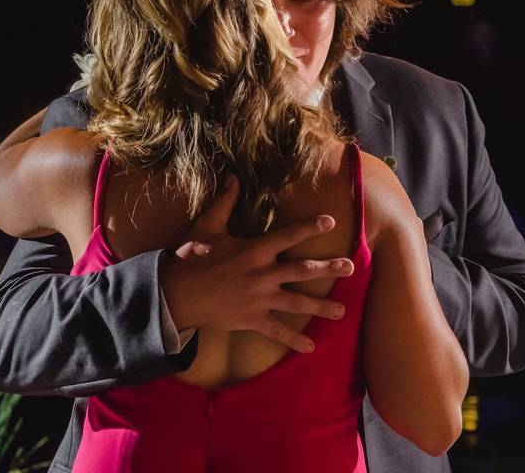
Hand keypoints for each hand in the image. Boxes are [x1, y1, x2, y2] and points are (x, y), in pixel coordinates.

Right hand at [160, 175, 354, 353]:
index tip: (331, 221)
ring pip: (296, 303)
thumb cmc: (191, 258)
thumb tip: (233, 176)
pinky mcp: (251, 319)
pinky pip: (276, 332)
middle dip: (328, 269)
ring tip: (342, 312)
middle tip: (351, 268)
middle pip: (302, 271)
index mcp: (254, 250)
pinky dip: (293, 341)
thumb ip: (225, 202)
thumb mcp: (207, 226)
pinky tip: (310, 348)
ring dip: (320, 307)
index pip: (288, 236)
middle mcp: (261, 274)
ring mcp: (258, 299)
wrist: (174, 294)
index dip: (310, 227)